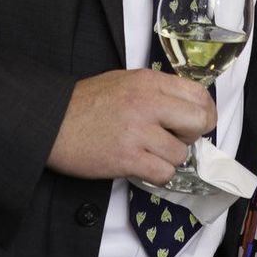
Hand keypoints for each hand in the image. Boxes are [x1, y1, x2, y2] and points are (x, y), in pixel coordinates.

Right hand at [46, 68, 216, 184]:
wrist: (52, 122)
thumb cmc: (86, 103)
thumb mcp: (124, 81)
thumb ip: (155, 90)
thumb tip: (185, 107)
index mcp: (148, 81)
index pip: (198, 95)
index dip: (204, 112)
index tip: (197, 122)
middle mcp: (148, 103)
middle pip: (198, 122)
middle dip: (192, 135)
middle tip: (175, 139)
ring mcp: (138, 132)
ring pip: (181, 154)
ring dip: (169, 158)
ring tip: (149, 153)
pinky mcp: (127, 159)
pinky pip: (163, 173)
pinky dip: (157, 174)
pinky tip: (142, 166)